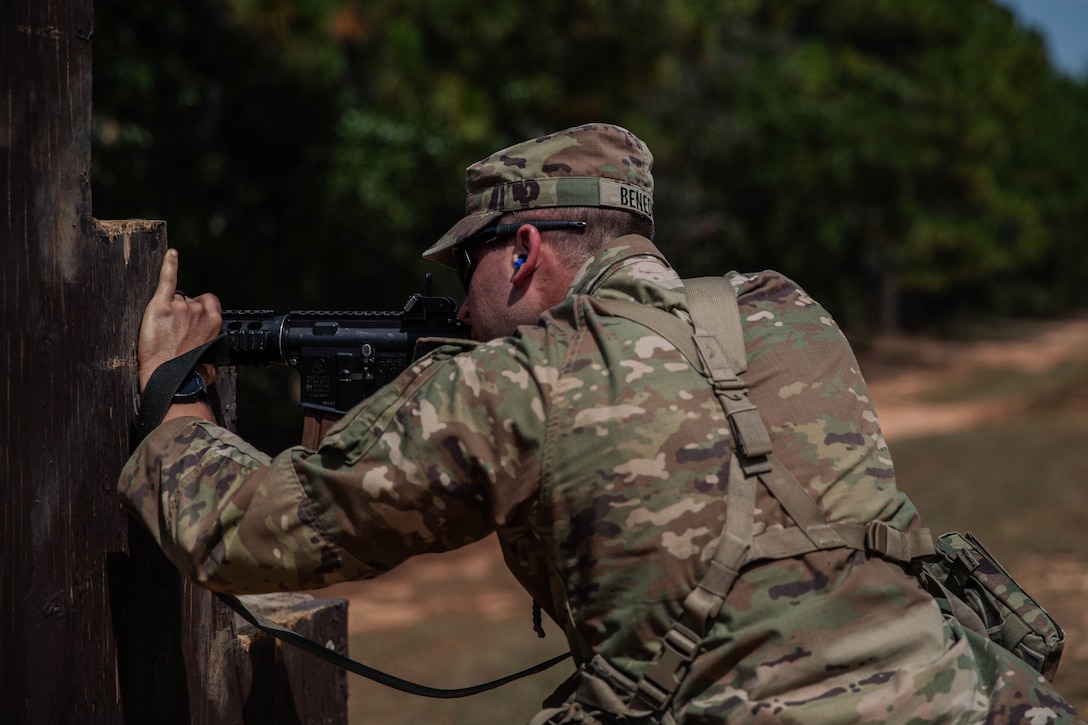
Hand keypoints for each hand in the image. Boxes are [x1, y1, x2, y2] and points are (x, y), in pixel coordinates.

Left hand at [138, 249, 222, 392]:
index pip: (208, 302)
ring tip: (162, 334)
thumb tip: (214, 358)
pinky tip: (172, 254)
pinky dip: (169, 265)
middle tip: (172, 335)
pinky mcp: (160, 306)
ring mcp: (180, 307)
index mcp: (215, 322)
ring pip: (174, 299)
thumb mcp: (213, 364)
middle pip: (188, 301)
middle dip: (180, 314)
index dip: (198, 312)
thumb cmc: (192, 376)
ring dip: (168, 312)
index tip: (191, 324)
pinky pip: (167, 279)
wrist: (170, 380)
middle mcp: (200, 310)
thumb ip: (213, 349)